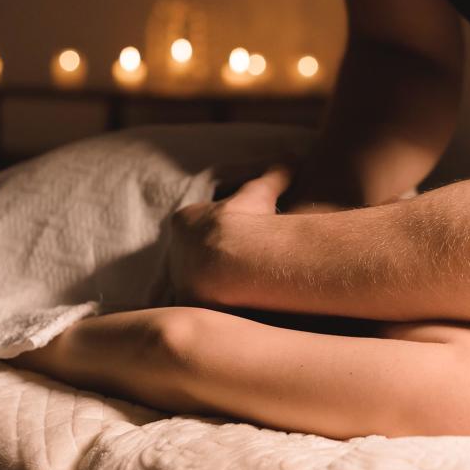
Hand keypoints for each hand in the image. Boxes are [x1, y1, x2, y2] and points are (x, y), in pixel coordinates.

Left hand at [169, 165, 290, 303]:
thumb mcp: (261, 192)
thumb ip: (274, 176)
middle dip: (207, 262)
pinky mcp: (188, 303)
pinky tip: (228, 312)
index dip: (212, 232)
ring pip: (193, 284)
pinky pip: (197, 308)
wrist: (234, 256)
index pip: (194, 228)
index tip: (231, 240)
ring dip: (209, 288)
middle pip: (191, 257)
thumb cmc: (245, 221)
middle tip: (232, 269)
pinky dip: (209, 310)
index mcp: (185, 221)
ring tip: (233, 294)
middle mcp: (175, 250)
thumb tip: (293, 157)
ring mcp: (180, 278)